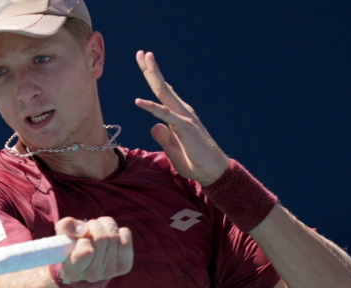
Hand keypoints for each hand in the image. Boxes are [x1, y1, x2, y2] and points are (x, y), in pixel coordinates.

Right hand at [54, 216, 133, 283]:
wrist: (89, 261)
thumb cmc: (74, 245)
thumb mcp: (63, 235)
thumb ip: (65, 227)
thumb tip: (83, 229)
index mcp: (73, 272)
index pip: (86, 250)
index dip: (84, 238)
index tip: (80, 239)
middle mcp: (92, 276)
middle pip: (101, 238)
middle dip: (94, 226)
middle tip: (89, 229)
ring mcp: (110, 272)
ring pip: (113, 235)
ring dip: (105, 226)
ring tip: (98, 231)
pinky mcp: (125, 266)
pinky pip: (126, 236)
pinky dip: (119, 230)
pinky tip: (111, 236)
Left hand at [134, 51, 229, 185]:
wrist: (212, 171)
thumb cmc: (194, 161)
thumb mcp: (172, 148)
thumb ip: (163, 136)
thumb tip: (154, 127)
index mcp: (178, 115)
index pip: (162, 93)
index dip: (152, 77)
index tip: (143, 62)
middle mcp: (181, 112)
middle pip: (162, 87)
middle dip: (151, 69)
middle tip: (141, 53)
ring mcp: (183, 118)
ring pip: (164, 93)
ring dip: (153, 76)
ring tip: (145, 59)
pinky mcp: (184, 127)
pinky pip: (165, 115)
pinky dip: (151, 108)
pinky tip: (138, 101)